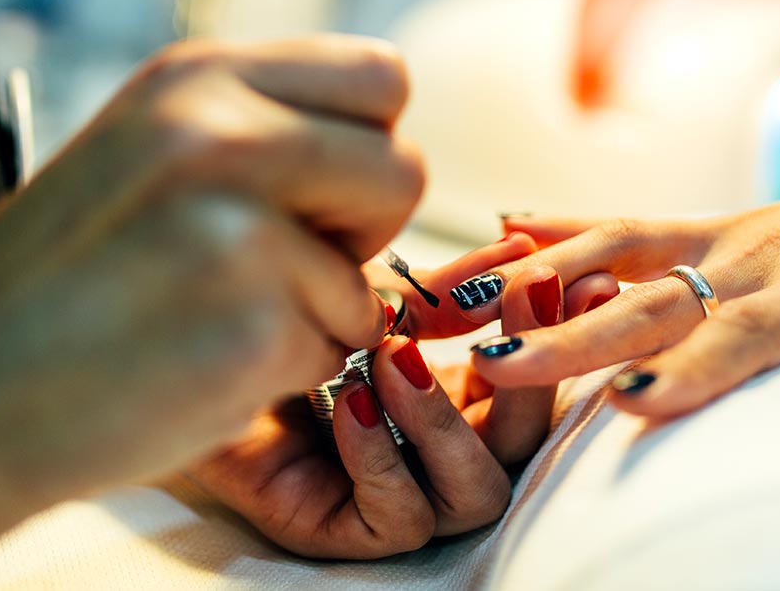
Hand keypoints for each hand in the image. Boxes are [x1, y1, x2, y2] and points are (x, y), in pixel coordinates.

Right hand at [0, 35, 424, 584]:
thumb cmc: (65, 278)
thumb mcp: (151, 150)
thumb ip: (263, 129)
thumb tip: (386, 152)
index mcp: (198, 75)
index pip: (381, 77)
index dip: (366, 145)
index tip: (312, 190)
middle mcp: (222, 132)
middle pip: (404, 168)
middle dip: (365, 228)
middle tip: (281, 261)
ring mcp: (238, 228)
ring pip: (374, 275)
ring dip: (323, 310)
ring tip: (220, 316)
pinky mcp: (254, 325)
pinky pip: (339, 347)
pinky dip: (291, 369)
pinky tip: (204, 363)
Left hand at [191, 236, 618, 557]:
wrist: (192, 357)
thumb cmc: (289, 326)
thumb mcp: (379, 298)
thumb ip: (450, 289)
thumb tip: (521, 245)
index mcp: (462, 401)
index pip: (537, 384)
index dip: (567, 337)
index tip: (587, 278)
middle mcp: (443, 455)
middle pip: (526, 446)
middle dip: (529, 374)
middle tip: (517, 300)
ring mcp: (402, 497)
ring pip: (477, 493)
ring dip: (444, 420)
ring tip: (395, 356)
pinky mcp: (350, 533)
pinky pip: (400, 518)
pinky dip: (380, 455)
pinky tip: (351, 398)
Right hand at [454, 135, 779, 423]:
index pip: (746, 331)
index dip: (686, 367)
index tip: (625, 401)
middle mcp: (761, 251)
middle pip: (654, 295)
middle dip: (572, 333)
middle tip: (495, 364)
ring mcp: (731, 234)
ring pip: (618, 246)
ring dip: (538, 270)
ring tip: (463, 297)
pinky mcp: (717, 226)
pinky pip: (632, 223)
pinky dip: (566, 221)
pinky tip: (504, 227)